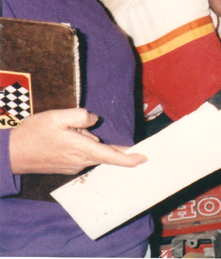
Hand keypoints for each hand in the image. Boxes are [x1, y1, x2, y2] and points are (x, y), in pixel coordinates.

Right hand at [8, 109, 146, 174]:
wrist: (10, 153)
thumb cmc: (34, 133)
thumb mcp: (57, 116)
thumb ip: (81, 116)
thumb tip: (94, 120)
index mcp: (82, 149)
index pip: (112, 155)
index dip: (129, 158)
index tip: (144, 158)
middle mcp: (81, 161)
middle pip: (101, 148)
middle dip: (91, 135)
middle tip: (70, 127)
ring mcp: (73, 166)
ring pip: (89, 149)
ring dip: (82, 139)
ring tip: (59, 132)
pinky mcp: (66, 167)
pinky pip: (80, 153)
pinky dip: (76, 144)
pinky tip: (58, 139)